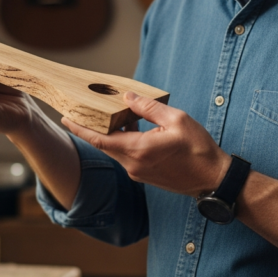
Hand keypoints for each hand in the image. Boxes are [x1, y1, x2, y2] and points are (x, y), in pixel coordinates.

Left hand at [62, 92, 230, 196]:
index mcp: (138, 150)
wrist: (213, 179)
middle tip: (81, 111)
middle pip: (104, 145)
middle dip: (91, 128)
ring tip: (112, 115)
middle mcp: (133, 165)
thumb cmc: (198, 149)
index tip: (65, 118)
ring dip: (111, 134)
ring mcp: (138, 173)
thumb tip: (128, 97)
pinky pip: (127, 156)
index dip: (80, 128)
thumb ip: (149, 108)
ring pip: (116, 150)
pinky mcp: (144, 176)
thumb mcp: (176, 119)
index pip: (99, 139)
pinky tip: (131, 128)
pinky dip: (123, 142)